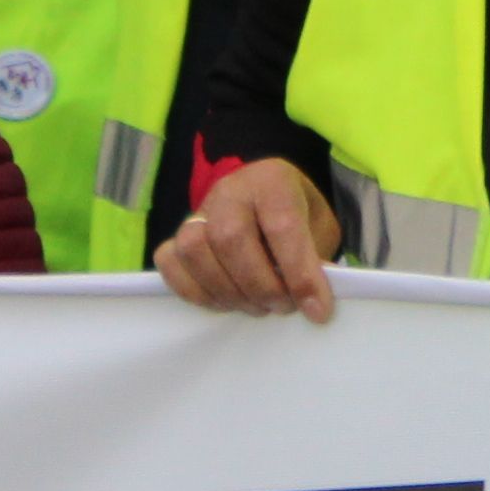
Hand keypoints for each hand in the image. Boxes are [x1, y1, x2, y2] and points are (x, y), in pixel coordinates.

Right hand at [155, 156, 339, 318]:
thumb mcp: (320, 230)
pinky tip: (224, 302)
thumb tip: (315, 302)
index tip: (316, 310)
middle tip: (282, 306)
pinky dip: (194, 291)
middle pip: (230, 238)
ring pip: (194, 249)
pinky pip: (169, 261)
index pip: (281, 226)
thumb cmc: (299, 217)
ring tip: (255, 306)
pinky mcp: (178, 234)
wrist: (271, 203)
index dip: (299, 274)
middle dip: (259, 286)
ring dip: (226, 290)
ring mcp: (199, 211)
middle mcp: (230, 189)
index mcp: (272, 180)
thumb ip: (317, 261)